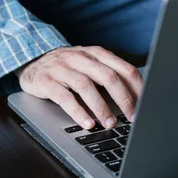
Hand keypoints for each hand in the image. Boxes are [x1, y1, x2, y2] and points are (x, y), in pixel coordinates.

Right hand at [16, 46, 142, 129]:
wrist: (31, 62)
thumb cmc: (67, 68)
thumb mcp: (89, 66)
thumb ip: (109, 76)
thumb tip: (136, 99)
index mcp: (96, 53)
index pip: (124, 68)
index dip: (137, 88)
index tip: (146, 105)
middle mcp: (80, 57)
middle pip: (108, 76)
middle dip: (123, 99)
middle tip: (132, 117)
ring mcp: (62, 67)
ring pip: (86, 86)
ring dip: (100, 107)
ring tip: (109, 124)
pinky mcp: (46, 80)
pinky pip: (64, 97)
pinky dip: (78, 112)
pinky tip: (87, 123)